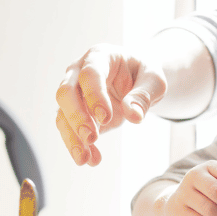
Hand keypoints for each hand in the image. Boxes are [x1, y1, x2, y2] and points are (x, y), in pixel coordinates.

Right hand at [55, 44, 165, 165]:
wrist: (137, 79)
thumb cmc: (145, 74)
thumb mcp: (154, 80)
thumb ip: (144, 95)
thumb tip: (134, 116)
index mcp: (100, 56)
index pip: (90, 74)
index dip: (94, 95)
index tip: (105, 118)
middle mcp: (79, 71)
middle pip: (65, 92)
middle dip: (76, 117)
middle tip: (92, 138)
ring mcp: (73, 92)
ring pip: (62, 114)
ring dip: (72, 137)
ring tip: (86, 159)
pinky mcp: (74, 111)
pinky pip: (68, 129)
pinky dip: (77, 145)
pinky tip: (92, 159)